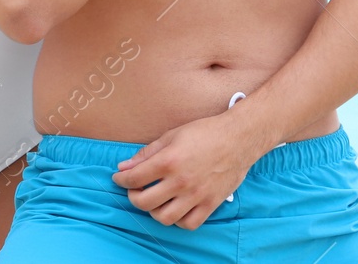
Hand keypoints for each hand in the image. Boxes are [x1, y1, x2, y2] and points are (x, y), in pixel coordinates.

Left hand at [110, 110, 261, 228]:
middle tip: (135, 189)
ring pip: (164, 218)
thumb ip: (146, 154)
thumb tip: (124, 167)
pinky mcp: (210, 204)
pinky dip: (178, 220)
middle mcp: (181, 181)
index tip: (119, 178)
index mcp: (169, 161)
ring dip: (153, 211)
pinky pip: (188, 224)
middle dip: (133, 197)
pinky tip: (175, 208)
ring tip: (154, 200)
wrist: (238, 138)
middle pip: (144, 202)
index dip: (121, 180)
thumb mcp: (171, 136)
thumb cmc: (204, 133)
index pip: (134, 178)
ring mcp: (196, 195)